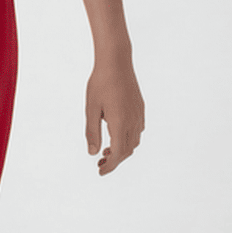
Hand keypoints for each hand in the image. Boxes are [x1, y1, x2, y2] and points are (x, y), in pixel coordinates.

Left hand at [85, 57, 143, 175]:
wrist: (116, 62)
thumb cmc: (100, 83)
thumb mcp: (91, 108)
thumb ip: (92, 132)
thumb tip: (93, 152)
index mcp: (120, 122)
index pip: (118, 153)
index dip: (110, 165)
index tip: (100, 171)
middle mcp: (133, 121)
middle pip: (128, 150)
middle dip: (115, 160)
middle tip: (100, 163)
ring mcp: (139, 114)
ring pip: (134, 141)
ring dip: (122, 150)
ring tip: (106, 151)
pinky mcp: (140, 108)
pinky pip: (138, 130)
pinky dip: (128, 139)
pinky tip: (116, 135)